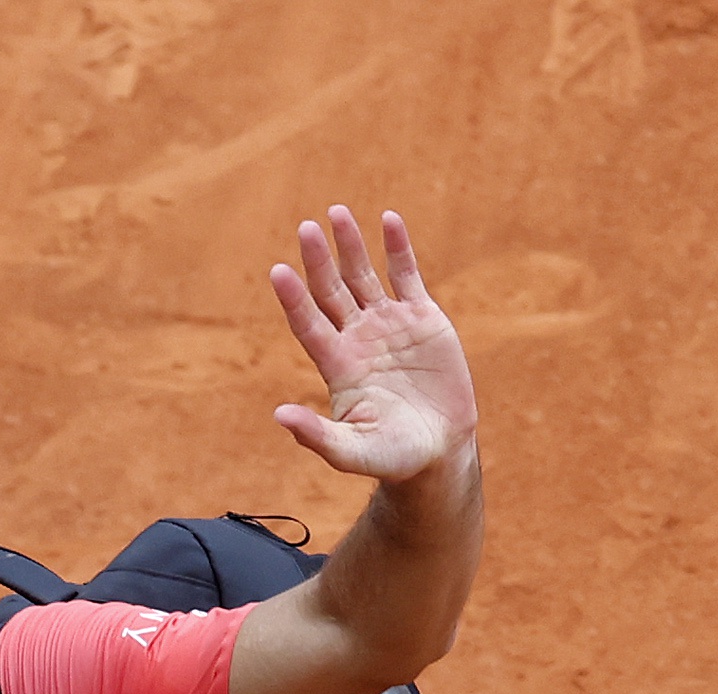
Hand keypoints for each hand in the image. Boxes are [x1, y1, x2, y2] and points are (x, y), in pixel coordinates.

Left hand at [267, 206, 474, 485]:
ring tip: (336, 212)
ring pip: (363, 275)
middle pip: (331, 290)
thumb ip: (317, 436)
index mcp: (337, 365)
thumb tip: (278, 415)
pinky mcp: (421, 318)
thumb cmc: (393, 456)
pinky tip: (388, 219)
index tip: (278, 272)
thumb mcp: (352, 452)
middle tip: (306, 228)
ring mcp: (388, 324)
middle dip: (319, 260)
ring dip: (350, 245)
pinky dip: (398, 247)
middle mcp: (357, 338)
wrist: (439, 450)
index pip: (308, 323)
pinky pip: (406, 275)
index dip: (294, 299)